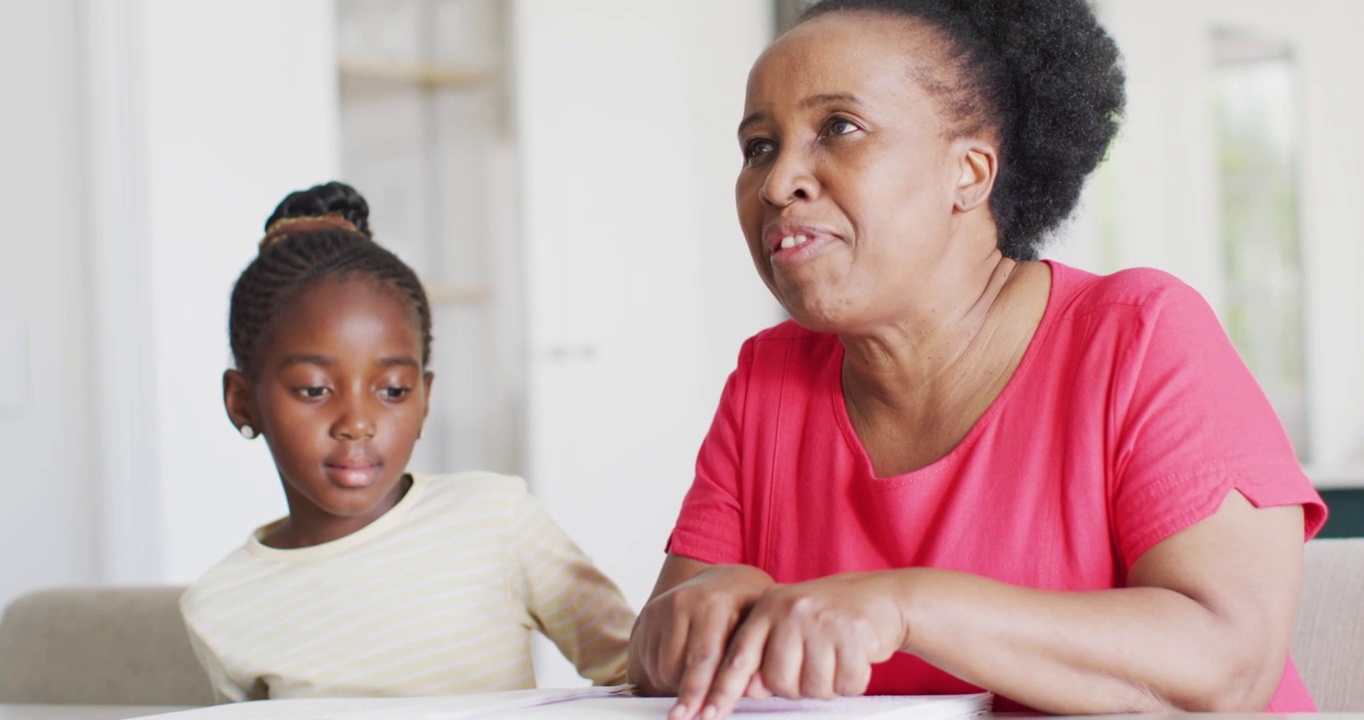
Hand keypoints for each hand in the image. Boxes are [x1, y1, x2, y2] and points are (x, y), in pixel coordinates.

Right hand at [627, 564, 773, 713]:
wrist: (725, 579)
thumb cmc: (748, 609)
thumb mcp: (758, 625)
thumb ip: (751, 658)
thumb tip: (747, 695)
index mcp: (716, 603)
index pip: (706, 658)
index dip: (706, 692)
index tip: (706, 717)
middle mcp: (684, 601)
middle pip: (677, 666)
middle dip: (687, 697)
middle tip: (689, 717)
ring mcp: (662, 607)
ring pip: (660, 667)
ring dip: (673, 686)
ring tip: (694, 690)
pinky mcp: (648, 614)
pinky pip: (647, 660)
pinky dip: (661, 676)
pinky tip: (679, 675)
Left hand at [697, 572, 910, 719]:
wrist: (879, 596)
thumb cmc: (825, 618)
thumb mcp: (787, 625)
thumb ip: (763, 654)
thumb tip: (749, 690)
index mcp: (767, 608)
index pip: (738, 657)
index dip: (722, 690)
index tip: (705, 715)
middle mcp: (790, 610)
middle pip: (779, 682)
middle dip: (796, 686)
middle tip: (813, 666)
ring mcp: (822, 620)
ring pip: (813, 688)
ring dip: (827, 685)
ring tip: (834, 658)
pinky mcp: (853, 633)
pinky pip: (845, 684)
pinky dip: (852, 681)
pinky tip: (854, 658)